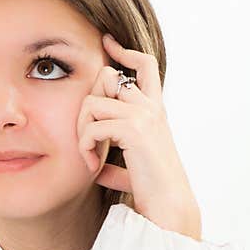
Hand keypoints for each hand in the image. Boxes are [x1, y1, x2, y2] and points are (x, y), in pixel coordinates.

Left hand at [77, 33, 201, 239]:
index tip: (107, 42)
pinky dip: (85, 146)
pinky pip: (93, 125)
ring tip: (89, 157)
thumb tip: (96, 168)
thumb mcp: (129, 168)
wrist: (167, 207)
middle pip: (106, 77)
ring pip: (93, 102)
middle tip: (85, 139)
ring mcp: (145, 115)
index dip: (124, 51)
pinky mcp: (136, 129)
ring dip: (82, 131)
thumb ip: (114, 162)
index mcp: (154, 111)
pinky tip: (92, 166)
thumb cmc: (150, 190)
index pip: (144, 65)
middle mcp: (152, 107)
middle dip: (85, 106)